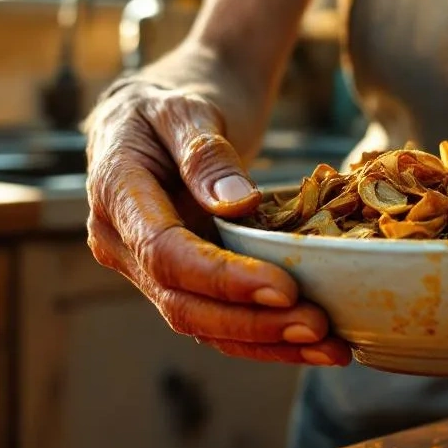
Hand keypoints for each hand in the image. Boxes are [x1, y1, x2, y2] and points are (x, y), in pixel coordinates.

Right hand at [85, 81, 350, 365]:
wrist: (161, 110)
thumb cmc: (173, 99)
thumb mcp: (186, 106)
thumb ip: (205, 151)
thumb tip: (237, 202)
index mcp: (116, 193)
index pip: (165, 252)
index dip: (223, 277)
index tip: (284, 288)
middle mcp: (122, 242)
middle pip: (181, 302)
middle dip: (252, 322)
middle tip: (319, 326)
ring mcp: (147, 268)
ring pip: (201, 322)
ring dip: (265, 341)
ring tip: (331, 347)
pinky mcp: (179, 280)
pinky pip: (217, 317)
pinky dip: (264, 335)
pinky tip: (314, 343)